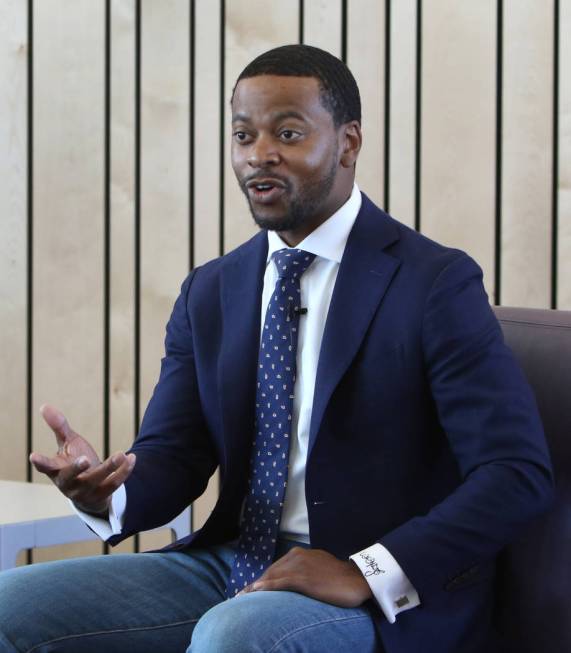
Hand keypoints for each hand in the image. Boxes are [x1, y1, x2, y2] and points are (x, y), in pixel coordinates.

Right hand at [29, 404, 135, 515]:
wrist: (90, 490)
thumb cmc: (75, 462)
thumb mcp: (68, 444)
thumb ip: (59, 427)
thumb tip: (44, 405)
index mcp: (56, 471)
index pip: (46, 467)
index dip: (40, 462)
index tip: (33, 456)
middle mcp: (68, 483)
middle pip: (70, 477)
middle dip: (77, 469)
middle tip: (85, 459)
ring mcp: (85, 491)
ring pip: (96, 480)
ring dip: (109, 468)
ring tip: (121, 454)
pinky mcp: (102, 495)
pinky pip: (114, 484)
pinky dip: (124, 471)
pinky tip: (131, 458)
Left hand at [238, 547, 372, 607]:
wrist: (358, 579)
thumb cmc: (340, 578)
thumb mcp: (319, 570)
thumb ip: (305, 572)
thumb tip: (294, 583)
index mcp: (300, 554)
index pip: (276, 568)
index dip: (263, 579)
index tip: (251, 590)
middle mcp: (297, 556)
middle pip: (271, 571)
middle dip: (256, 584)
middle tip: (242, 596)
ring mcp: (299, 566)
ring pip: (271, 576)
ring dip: (255, 587)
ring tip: (242, 598)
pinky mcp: (303, 578)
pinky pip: (279, 582)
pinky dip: (265, 587)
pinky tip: (254, 592)